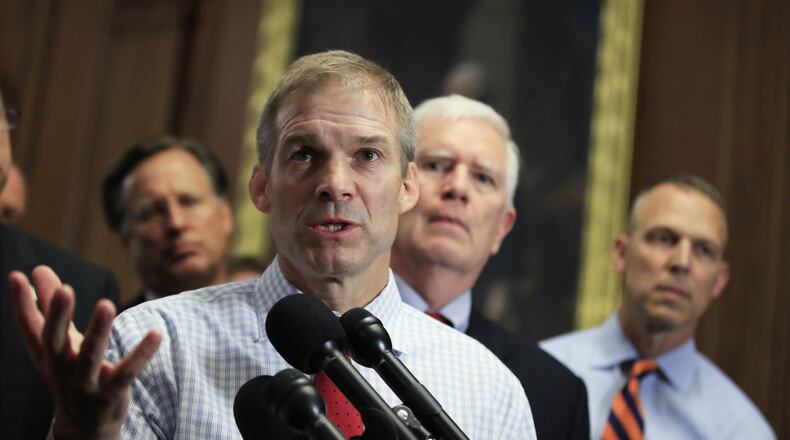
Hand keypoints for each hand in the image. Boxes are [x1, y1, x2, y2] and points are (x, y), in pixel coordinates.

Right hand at [8, 265, 161, 439]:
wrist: (84, 425)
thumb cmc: (70, 372)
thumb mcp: (59, 342)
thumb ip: (50, 306)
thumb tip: (37, 269)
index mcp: (46, 354)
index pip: (30, 327)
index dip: (22, 303)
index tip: (18, 275)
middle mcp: (61, 368)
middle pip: (55, 342)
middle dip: (58, 316)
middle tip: (65, 289)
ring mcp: (85, 383)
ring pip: (90, 356)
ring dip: (98, 331)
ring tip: (105, 304)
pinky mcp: (111, 393)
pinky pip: (127, 373)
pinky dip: (141, 355)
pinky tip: (157, 334)